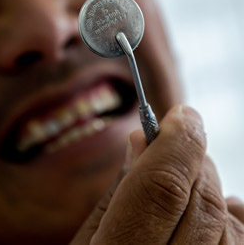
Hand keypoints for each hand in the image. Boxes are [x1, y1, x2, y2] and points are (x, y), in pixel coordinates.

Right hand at [70, 106, 243, 243]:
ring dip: (207, 187)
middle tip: (175, 139)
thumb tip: (140, 141)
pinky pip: (241, 242)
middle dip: (191, 158)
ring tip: (182, 180)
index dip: (175, 144)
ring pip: (225, 220)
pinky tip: (209, 214)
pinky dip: (230, 218)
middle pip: (198, 199)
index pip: (162, 189)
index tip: (180, 115)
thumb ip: (115, 195)